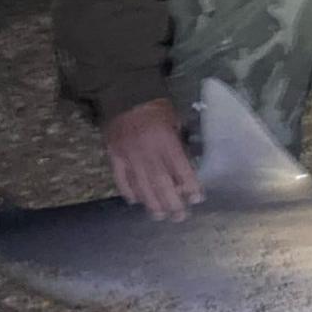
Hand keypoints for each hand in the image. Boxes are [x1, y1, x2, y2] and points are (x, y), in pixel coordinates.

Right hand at [101, 98, 203, 220]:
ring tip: (160, 216)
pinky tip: (136, 201)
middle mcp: (148, 151)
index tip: (197, 199)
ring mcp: (129, 156)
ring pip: (142, 186)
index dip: (190, 186)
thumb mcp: (174, 118)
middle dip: (172, 202)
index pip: (180, 169)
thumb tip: (185, 165)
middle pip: (161, 183)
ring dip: (152, 203)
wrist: (124, 94)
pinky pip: (121, 179)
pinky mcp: (114, 156)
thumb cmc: (155, 106)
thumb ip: (180, 141)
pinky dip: (129, 192)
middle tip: (180, 217)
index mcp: (166, 140)